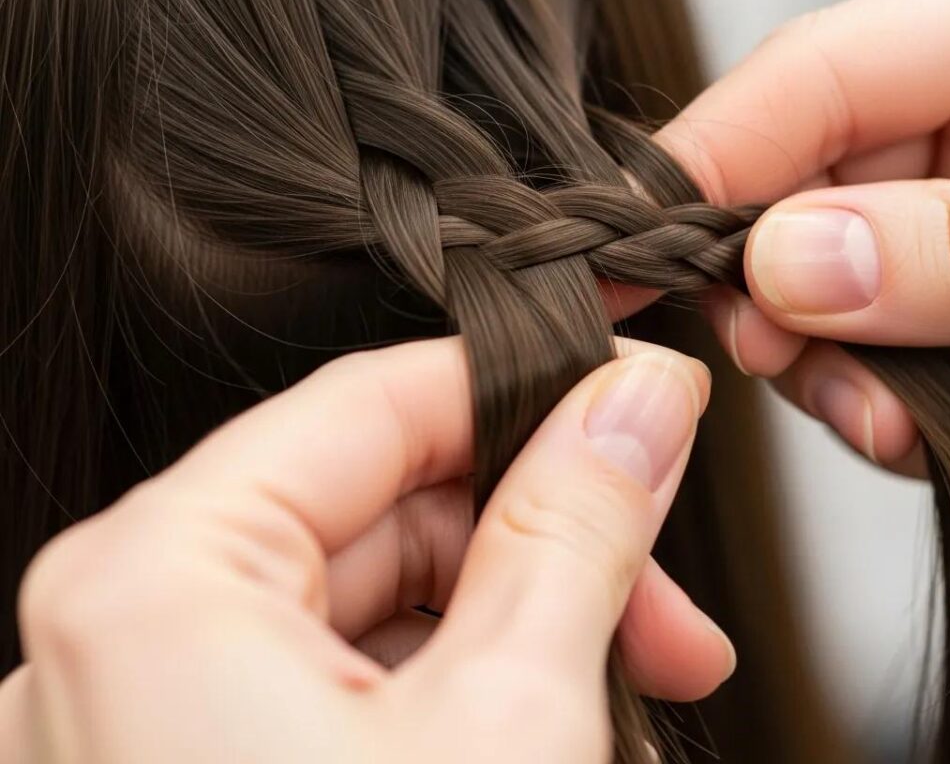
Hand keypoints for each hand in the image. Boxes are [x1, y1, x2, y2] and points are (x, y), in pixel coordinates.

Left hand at [0, 337, 731, 763]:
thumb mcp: (512, 727)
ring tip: (635, 661)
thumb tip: (635, 403)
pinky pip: (347, 661)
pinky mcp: (202, 763)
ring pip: (373, 580)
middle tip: (660, 565)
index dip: (519, 384)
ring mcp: (153, 707)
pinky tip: (550, 706)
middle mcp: (129, 631)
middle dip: (539, 522)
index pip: (370, 400)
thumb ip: (577, 527)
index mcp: (157, 579)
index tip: (628, 389)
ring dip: (516, 605)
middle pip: (377, 494)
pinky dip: (460, 668)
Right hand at [629, 0, 949, 475]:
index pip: (798, 78)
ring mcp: (940, 203)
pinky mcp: (942, 276)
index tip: (618, 250)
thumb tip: (787, 266)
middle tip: (770, 356)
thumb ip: (941, 242)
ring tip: (873, 419)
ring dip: (826, 361)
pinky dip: (869, 385)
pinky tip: (897, 421)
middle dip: (767, 291)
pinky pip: (872, 324)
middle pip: (792, 184)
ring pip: (820, 273)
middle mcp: (947, 119)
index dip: (696, 163)